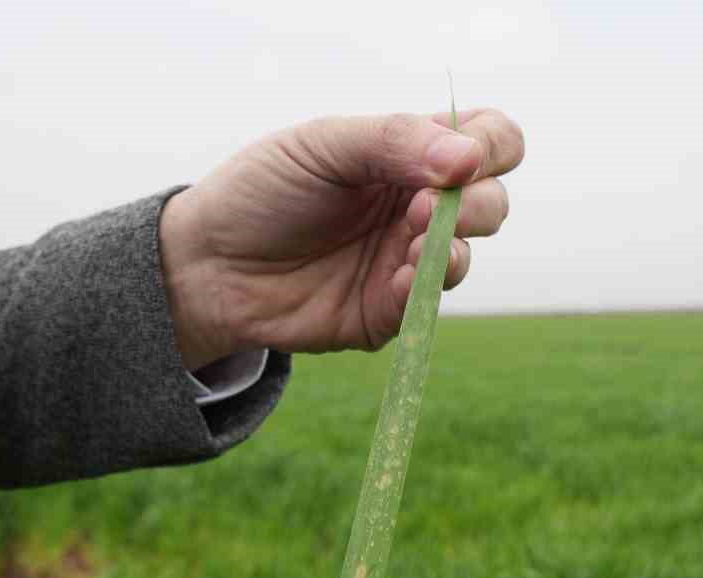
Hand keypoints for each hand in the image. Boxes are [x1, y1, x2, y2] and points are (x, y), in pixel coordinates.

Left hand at [159, 108, 524, 368]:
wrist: (209, 263)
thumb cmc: (262, 191)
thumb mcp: (323, 145)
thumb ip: (394, 140)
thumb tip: (467, 159)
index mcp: (410, 155)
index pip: (490, 141)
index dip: (491, 146)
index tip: (461, 156)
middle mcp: (418, 206)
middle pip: (493, 201)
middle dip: (476, 202)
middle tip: (421, 205)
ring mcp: (406, 260)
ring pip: (469, 255)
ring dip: (451, 244)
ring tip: (407, 238)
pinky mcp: (389, 311)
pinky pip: (429, 303)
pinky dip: (423, 286)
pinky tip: (396, 276)